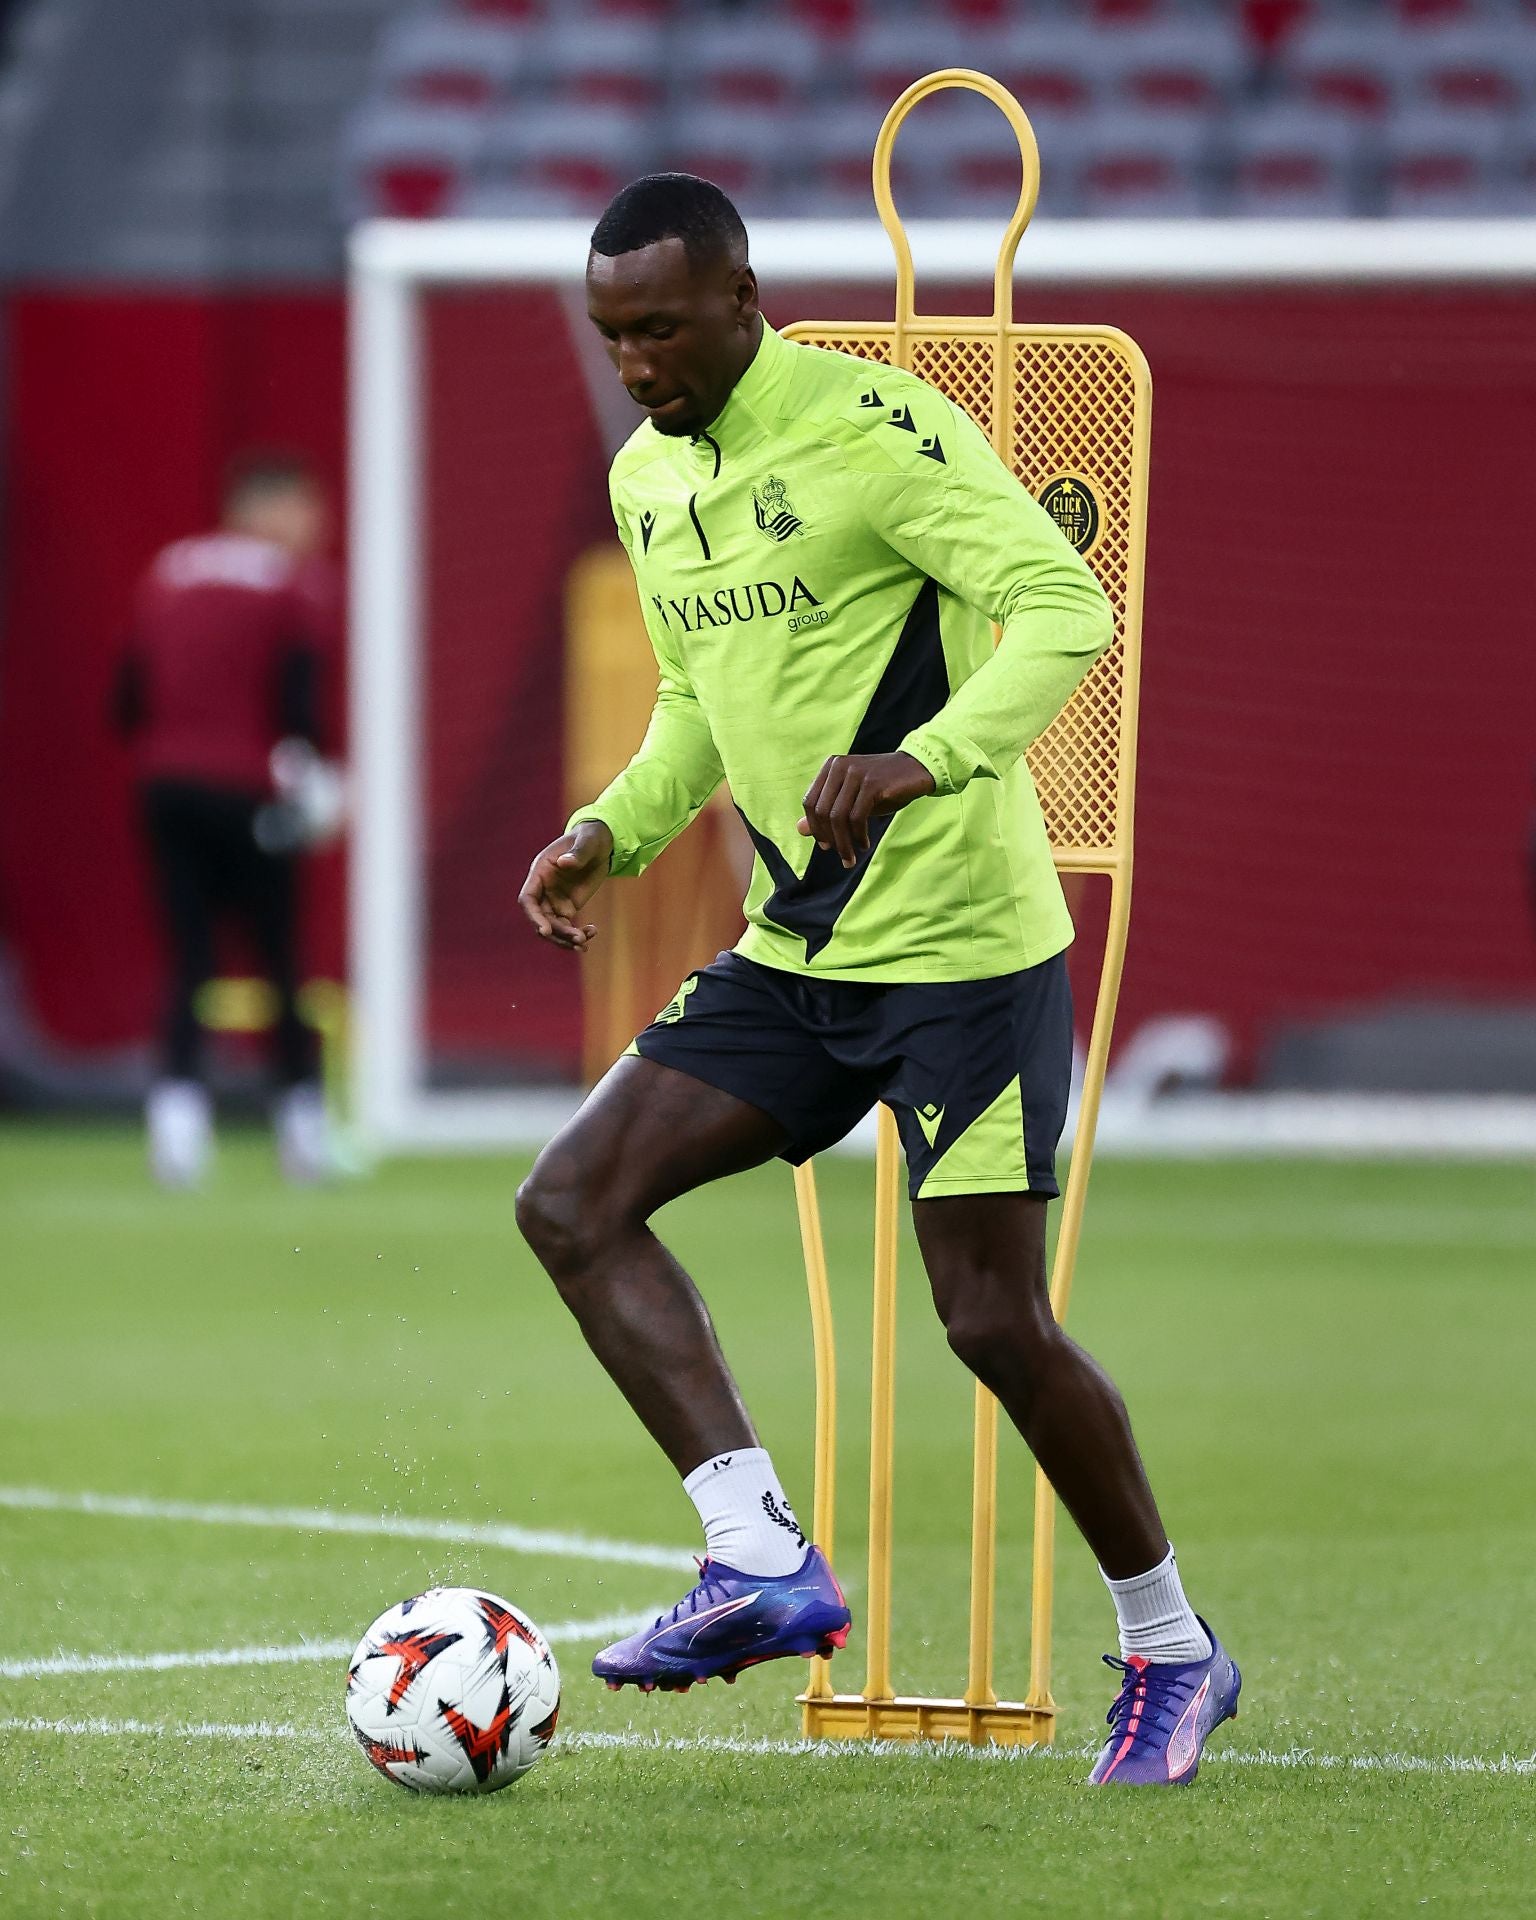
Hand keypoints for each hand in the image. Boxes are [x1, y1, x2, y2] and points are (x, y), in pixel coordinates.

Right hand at [518, 821, 613, 951]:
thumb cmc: (590, 837)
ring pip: (553, 928)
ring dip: (566, 938)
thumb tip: (565, 863)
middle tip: (578, 940)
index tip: (546, 931)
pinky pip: (567, 927)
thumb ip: (577, 853)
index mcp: (540, 872)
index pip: (528, 899)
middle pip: (541, 919)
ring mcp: (555, 900)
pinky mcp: (568, 907)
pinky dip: (577, 934)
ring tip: (585, 943)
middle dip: (557, 933)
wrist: (601, 843)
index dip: (534, 917)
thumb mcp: (587, 842)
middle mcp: (544, 889)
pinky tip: (592, 933)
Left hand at [796, 751, 935, 869]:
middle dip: (830, 839)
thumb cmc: (883, 787)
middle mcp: (840, 767)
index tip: (826, 846)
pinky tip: (864, 843)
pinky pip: (857, 817)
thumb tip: (800, 830)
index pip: (810, 801)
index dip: (815, 827)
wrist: (917, 770)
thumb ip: (827, 812)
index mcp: (831, 767)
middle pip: (822, 811)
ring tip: (851, 857)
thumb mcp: (852, 800)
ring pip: (838, 817)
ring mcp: (856, 774)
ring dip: (844, 843)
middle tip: (842, 856)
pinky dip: (858, 835)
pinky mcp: (872, 784)